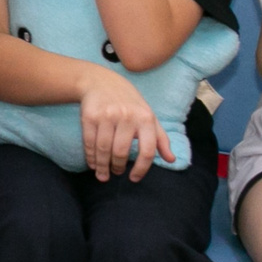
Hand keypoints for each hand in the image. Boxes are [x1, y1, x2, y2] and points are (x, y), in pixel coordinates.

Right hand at [78, 66, 171, 181]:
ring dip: (102, 166)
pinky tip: (92, 164)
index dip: (141, 169)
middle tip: (116, 173)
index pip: (147, 151)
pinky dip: (90, 156)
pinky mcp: (90, 116)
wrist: (102, 82)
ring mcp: (107, 116)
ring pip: (103, 149)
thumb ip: (161, 139)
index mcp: (146, 119)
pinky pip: (89, 142)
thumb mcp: (149, 117)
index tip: (134, 178)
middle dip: (118, 167)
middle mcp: (127, 117)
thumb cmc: (130, 103)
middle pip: (121, 152)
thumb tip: (171, 160)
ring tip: (103, 175)